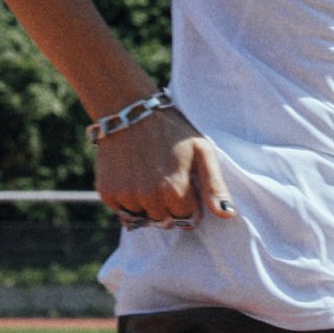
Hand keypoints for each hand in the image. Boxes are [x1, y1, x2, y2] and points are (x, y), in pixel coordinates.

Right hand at [96, 102, 236, 228]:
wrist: (130, 111)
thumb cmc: (171, 130)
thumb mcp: (202, 151)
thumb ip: (215, 187)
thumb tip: (227, 215)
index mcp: (174, 191)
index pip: (187, 220)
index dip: (189, 205)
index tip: (185, 186)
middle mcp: (148, 198)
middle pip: (164, 221)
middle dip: (169, 207)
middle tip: (166, 180)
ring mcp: (125, 196)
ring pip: (143, 218)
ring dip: (148, 206)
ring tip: (149, 179)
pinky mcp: (107, 192)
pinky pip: (122, 210)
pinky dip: (128, 200)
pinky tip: (133, 179)